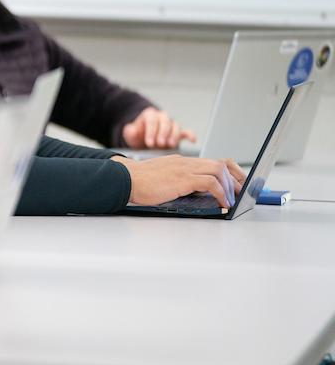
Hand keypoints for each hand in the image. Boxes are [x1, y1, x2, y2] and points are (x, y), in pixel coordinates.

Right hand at [111, 155, 246, 206]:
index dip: (230, 171)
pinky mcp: (182, 178)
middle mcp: (185, 162)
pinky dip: (220, 193)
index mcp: (181, 161)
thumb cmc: (138, 182)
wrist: (124, 179)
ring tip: (231, 200)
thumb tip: (194, 194)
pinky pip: (210, 183)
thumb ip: (177, 181)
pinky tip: (221, 203)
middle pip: (220, 164)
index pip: (213, 161)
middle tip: (240, 193)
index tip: (237, 183)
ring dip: (229, 187)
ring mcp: (184, 168)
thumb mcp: (162, 178)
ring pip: (218, 171)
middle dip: (235, 179)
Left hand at [121, 107, 196, 148]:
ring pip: (175, 126)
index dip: (151, 131)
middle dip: (162, 133)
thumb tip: (131, 130)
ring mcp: (171, 125)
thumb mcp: (130, 134)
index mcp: (149, 115)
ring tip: (170, 145)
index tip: (149, 142)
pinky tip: (192, 140)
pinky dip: (190, 135)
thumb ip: (130, 131)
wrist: (143, 139)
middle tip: (160, 144)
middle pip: (165, 122)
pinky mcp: (178, 133)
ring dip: (173, 135)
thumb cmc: (137, 136)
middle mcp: (162, 117)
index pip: (152, 120)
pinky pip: (187, 132)